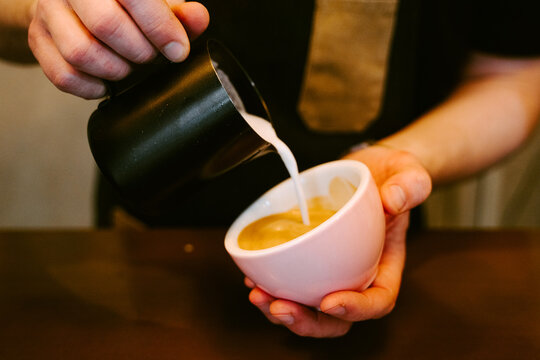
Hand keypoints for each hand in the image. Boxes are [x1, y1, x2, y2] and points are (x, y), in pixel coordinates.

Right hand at [28, 0, 208, 98]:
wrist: (76, 1)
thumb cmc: (123, 2)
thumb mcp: (155, 1)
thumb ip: (178, 11)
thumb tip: (198, 18)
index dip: (161, 28)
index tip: (178, 50)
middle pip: (106, 25)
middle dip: (139, 52)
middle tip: (149, 57)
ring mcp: (48, 11)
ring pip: (81, 52)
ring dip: (115, 70)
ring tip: (128, 67)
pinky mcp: (37, 38)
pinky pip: (63, 75)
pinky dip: (91, 87)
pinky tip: (106, 82)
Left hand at [246, 144, 431, 336]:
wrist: (369, 171)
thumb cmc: (391, 177)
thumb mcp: (407, 173)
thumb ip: (410, 185)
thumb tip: (393, 200)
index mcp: (386, 264)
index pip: (378, 300)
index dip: (356, 309)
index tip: (330, 301)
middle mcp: (358, 275)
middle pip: (338, 318)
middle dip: (308, 321)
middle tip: (280, 306)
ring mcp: (332, 270)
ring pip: (310, 307)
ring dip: (281, 310)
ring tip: (258, 295)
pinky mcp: (310, 260)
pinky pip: (292, 283)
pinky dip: (272, 286)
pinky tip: (253, 277)